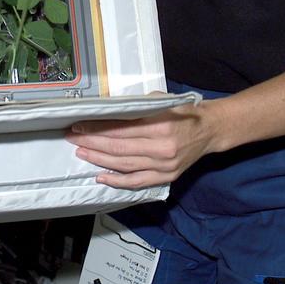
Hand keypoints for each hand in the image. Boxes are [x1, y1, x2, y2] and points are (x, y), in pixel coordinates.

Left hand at [65, 103, 221, 189]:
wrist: (210, 130)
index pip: (121, 129)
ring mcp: (164, 166)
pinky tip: (100, 176)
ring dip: (99, 160)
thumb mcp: (163, 101)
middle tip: (74, 138)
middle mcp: (162, 148)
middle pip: (118, 148)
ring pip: (124, 165)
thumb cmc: (185, 112)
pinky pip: (137, 181)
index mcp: (161, 126)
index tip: (80, 125)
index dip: (97, 128)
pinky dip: (117, 181)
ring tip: (82, 153)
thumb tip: (109, 110)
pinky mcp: (166, 177)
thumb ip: (138, 107)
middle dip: (92, 142)